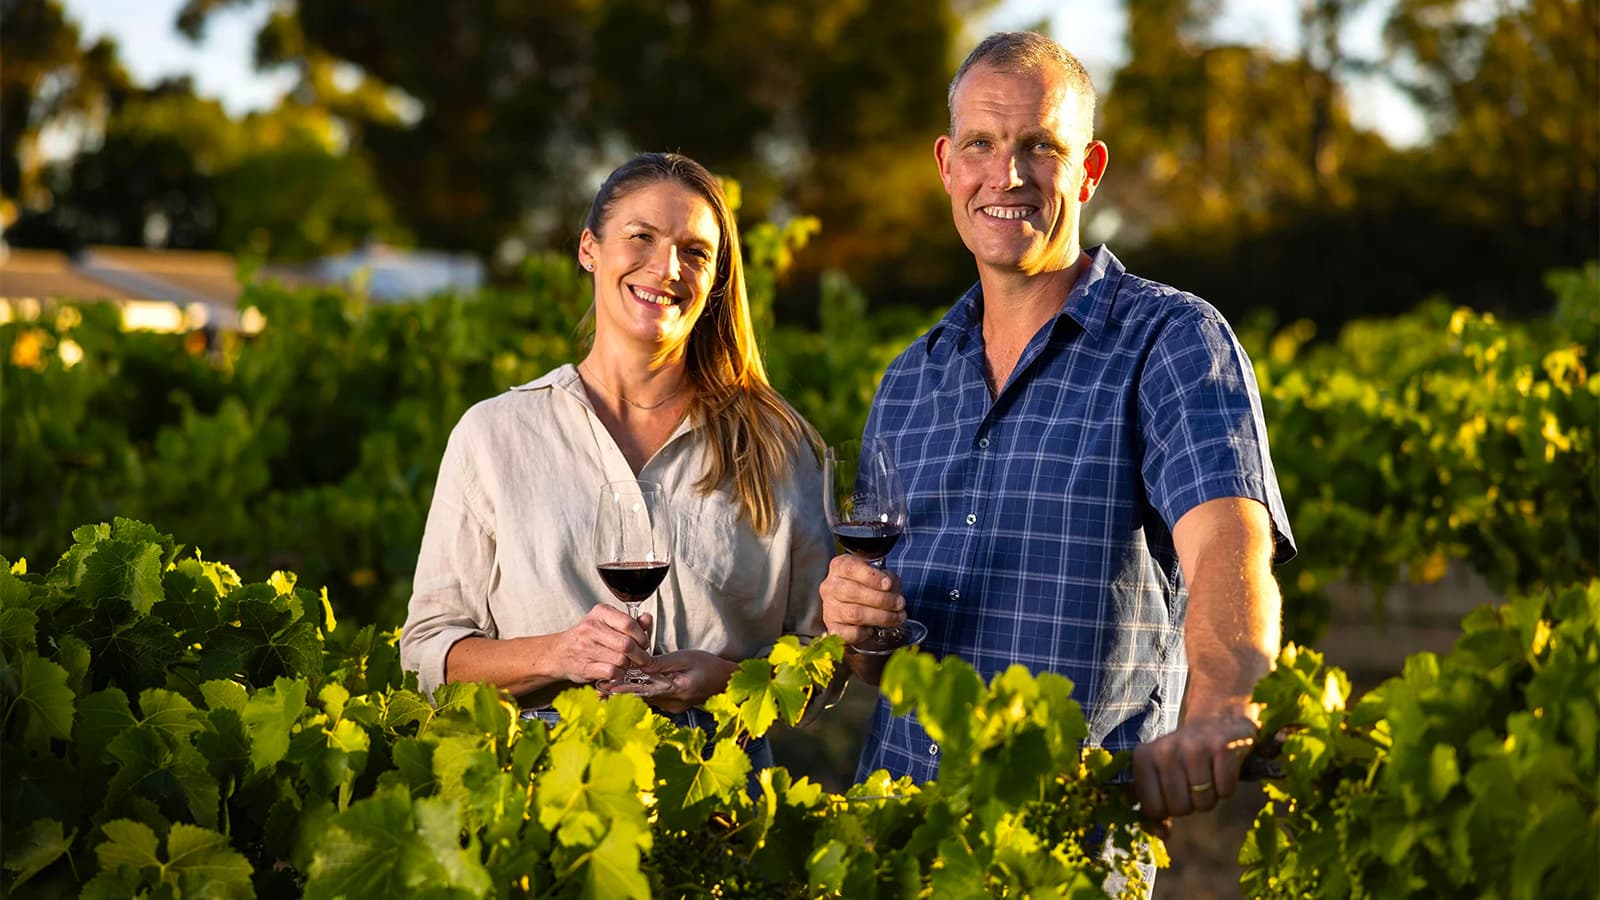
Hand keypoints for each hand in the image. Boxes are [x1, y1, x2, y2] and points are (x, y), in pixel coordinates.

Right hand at [548, 606, 652, 684]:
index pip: (629, 623)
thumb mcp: (606, 623)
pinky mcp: (584, 667)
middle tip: (641, 659)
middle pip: (627, 644)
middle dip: (639, 655)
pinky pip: (612, 672)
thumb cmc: (586, 637)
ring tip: (624, 664)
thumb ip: (629, 622)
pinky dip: (618, 675)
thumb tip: (647, 619)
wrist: (558, 652)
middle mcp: (591, 628)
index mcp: (600, 613)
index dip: (642, 636)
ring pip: (621, 660)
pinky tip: (615, 672)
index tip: (644, 644)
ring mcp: (586, 648)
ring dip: (628, 665)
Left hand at [606, 650, 737, 713]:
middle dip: (620, 694)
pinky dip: (641, 695)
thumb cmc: (709, 666)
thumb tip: (640, 664)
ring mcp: (673, 707)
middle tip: (598, 691)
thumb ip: (662, 662)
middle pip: (640, 698)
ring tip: (606, 692)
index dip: (622, 689)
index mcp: (675, 689)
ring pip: (645, 700)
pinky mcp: (673, 706)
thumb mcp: (686, 658)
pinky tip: (629, 691)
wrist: (727, 682)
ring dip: (628, 695)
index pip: (643, 690)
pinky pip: (654, 700)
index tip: (604, 689)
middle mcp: (672, 703)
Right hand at [820, 554, 905, 645]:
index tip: (888, 584)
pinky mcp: (832, 627)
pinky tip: (873, 629)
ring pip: (854, 614)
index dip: (871, 577)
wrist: (859, 606)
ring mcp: (829, 608)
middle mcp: (830, 586)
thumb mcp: (881, 576)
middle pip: (853, 592)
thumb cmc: (871, 587)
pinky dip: (864, 632)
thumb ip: (888, 579)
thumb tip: (891, 589)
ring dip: (880, 616)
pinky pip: (849, 632)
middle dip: (881, 599)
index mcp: (839, 567)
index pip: (850, 568)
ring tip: (897, 617)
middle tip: (900, 603)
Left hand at [1131, 711, 1257, 824]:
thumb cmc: (1184, 756)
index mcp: (1143, 757)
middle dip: (1190, 803)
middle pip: (1180, 809)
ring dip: (1210, 796)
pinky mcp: (1223, 747)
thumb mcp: (1160, 774)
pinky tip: (1222, 768)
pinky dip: (1227, 787)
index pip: (1153, 809)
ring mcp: (1194, 747)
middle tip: (1194, 780)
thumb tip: (1163, 835)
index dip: (1167, 809)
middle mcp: (1165, 749)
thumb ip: (1154, 808)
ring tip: (1208, 774)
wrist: (1217, 720)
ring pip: (1203, 803)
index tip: (1174, 791)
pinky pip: (1226, 791)